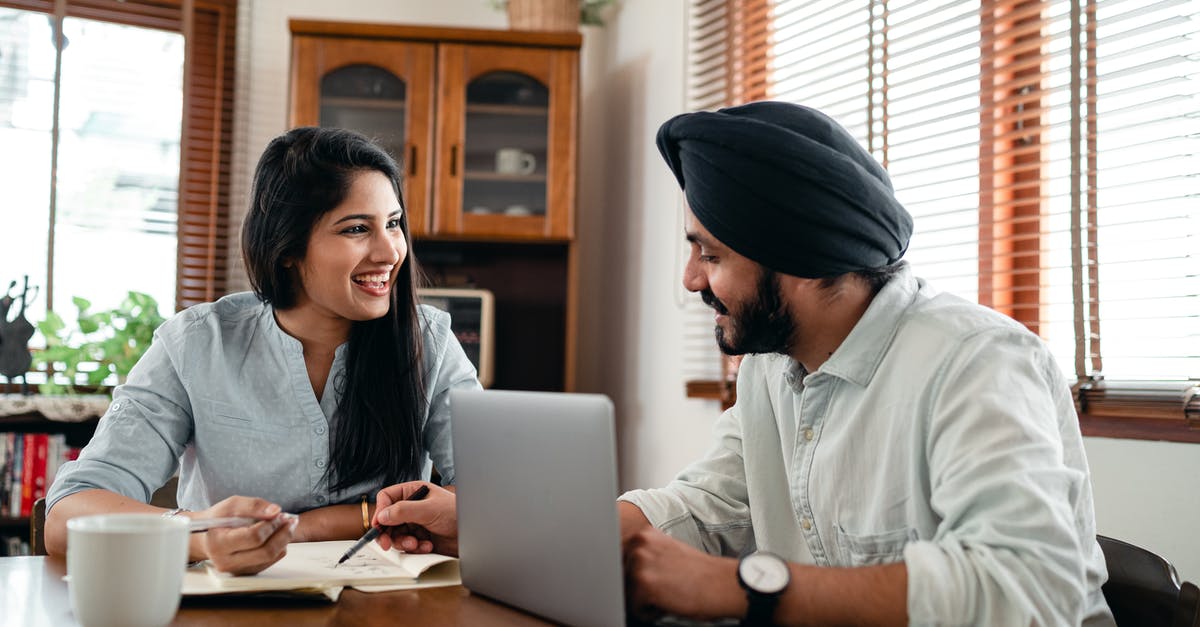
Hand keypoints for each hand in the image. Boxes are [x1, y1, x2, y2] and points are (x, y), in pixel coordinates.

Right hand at [192, 496, 296, 574]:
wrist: (207, 537)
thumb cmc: (219, 519)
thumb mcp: (232, 505)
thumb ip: (253, 506)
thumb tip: (275, 511)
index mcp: (219, 544)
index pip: (253, 537)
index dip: (270, 524)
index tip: (278, 514)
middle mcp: (227, 562)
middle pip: (265, 551)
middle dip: (283, 533)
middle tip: (289, 519)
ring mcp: (238, 570)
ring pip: (271, 557)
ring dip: (284, 539)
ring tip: (286, 524)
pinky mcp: (247, 572)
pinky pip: (270, 561)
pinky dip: (279, 546)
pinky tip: (277, 534)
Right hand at [373, 482, 457, 555]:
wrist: (472, 533)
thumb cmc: (456, 513)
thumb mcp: (428, 510)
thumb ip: (403, 511)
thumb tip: (382, 515)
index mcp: (413, 492)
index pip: (387, 498)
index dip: (381, 511)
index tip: (378, 526)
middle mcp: (412, 507)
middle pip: (387, 519)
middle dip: (388, 533)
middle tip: (386, 544)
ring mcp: (415, 523)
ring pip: (396, 534)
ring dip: (403, 542)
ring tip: (416, 544)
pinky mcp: (420, 537)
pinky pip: (407, 544)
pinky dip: (414, 547)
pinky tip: (427, 546)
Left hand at [623, 527, 743, 621]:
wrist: (722, 584)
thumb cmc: (698, 573)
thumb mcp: (666, 553)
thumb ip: (643, 556)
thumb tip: (620, 570)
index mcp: (643, 535)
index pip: (618, 561)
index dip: (633, 575)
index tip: (650, 579)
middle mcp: (638, 544)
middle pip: (620, 577)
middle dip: (637, 588)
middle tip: (664, 586)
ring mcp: (639, 563)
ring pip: (626, 593)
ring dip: (643, 600)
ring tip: (667, 593)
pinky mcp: (643, 584)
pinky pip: (635, 609)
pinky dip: (649, 612)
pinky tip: (668, 602)